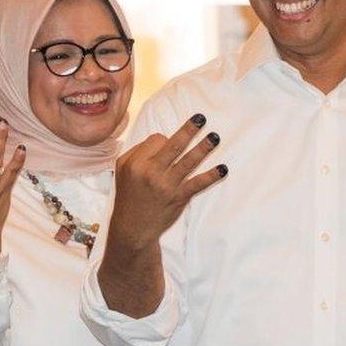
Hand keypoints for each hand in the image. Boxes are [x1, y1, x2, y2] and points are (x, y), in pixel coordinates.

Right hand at [109, 113, 226, 248]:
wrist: (133, 227)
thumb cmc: (129, 195)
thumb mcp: (122, 169)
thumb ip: (137, 151)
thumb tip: (160, 139)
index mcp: (136, 163)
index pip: (157, 140)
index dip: (163, 140)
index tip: (165, 145)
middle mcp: (151, 172)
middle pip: (174, 145)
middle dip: (189, 130)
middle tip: (201, 118)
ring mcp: (166, 185)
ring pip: (188, 161)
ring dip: (204, 147)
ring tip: (215, 137)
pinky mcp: (179, 197)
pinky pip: (198, 183)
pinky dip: (211, 176)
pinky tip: (223, 169)